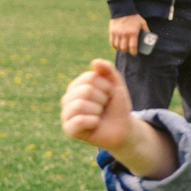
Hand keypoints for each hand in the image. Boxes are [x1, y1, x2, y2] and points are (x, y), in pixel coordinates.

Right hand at [60, 59, 177, 176]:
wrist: (124, 128)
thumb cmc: (117, 106)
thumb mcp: (116, 85)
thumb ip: (108, 71)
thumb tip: (95, 62)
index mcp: (77, 86)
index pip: (90, 78)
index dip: (106, 87)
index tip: (109, 95)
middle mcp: (68, 98)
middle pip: (86, 90)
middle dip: (103, 99)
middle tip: (104, 107)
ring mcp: (66, 113)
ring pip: (81, 105)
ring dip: (98, 110)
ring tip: (99, 115)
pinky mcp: (69, 129)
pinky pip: (79, 121)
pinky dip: (93, 122)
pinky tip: (95, 124)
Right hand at [108, 13, 148, 55]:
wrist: (123, 9)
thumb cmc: (134, 17)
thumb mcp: (142, 23)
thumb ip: (146, 31)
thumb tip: (149, 38)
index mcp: (133, 33)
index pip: (132, 47)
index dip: (133, 52)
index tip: (134, 53)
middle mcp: (124, 34)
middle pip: (124, 48)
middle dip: (127, 51)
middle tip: (129, 51)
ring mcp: (117, 33)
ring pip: (118, 46)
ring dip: (121, 49)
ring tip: (124, 48)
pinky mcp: (112, 32)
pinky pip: (112, 42)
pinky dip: (115, 46)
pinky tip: (118, 46)